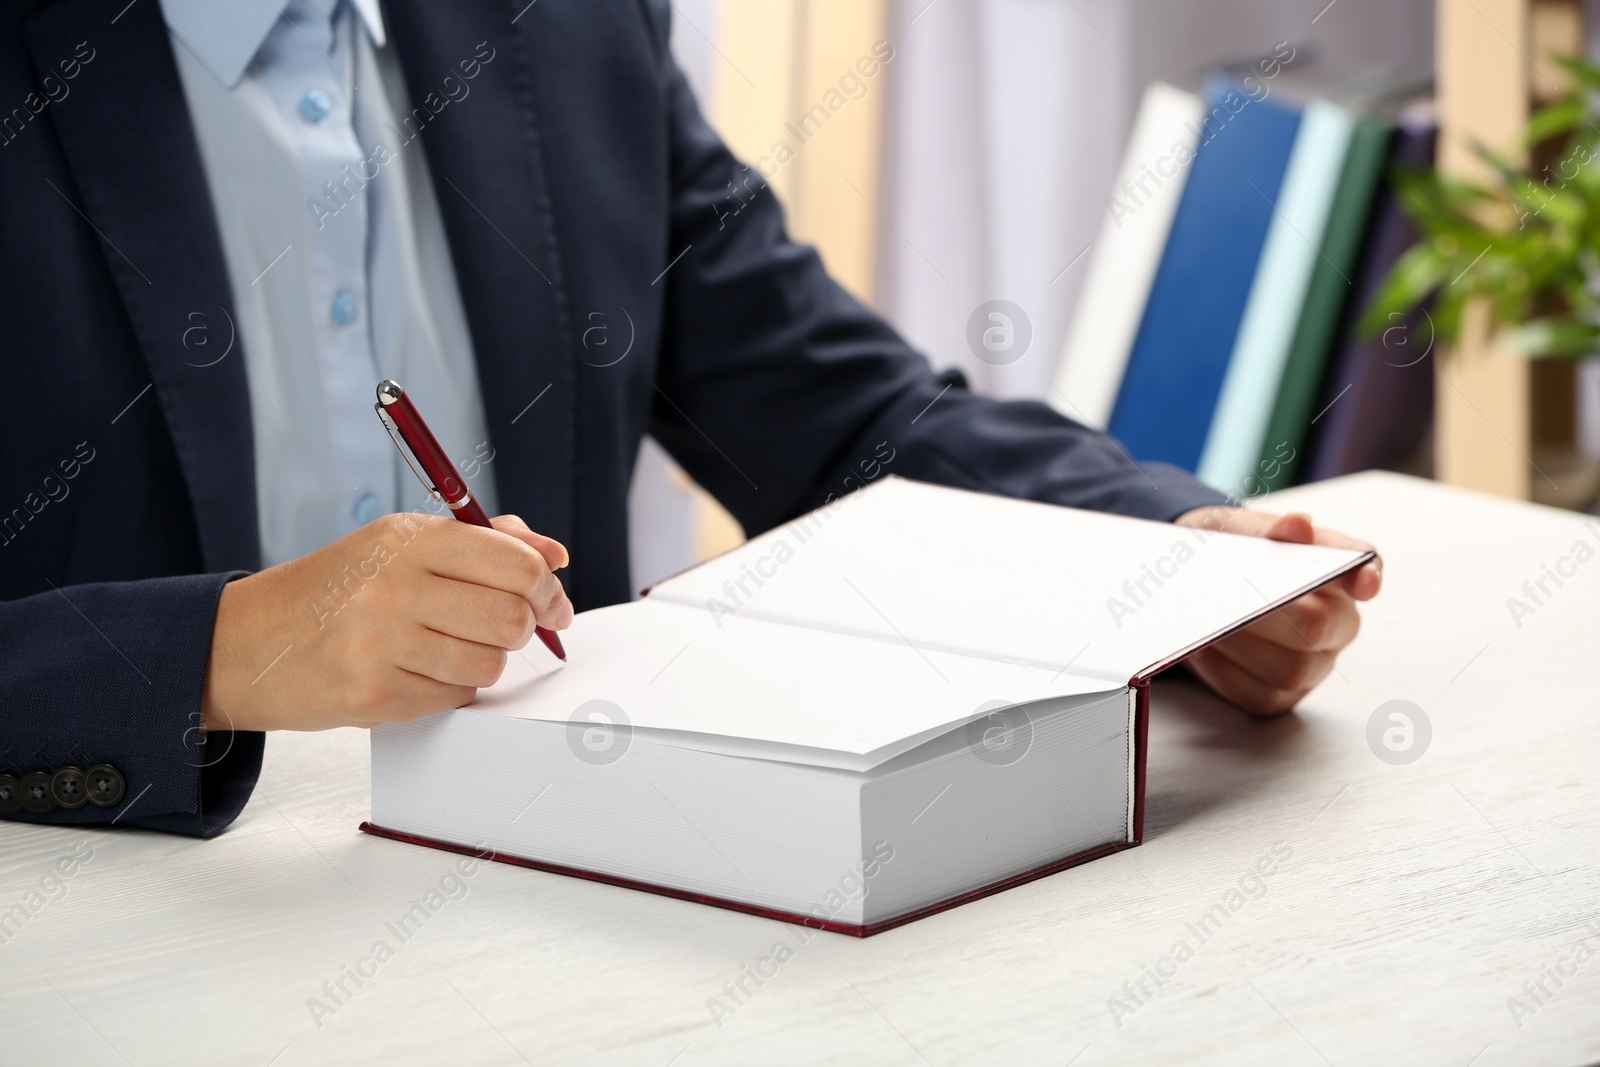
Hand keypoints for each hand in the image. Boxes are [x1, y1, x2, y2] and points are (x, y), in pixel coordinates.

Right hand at [201, 512, 571, 731]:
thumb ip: (484, 541)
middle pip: (511, 618)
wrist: (246, 642)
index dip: (546, 587)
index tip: (551, 601)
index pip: (514, 563)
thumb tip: (554, 555)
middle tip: (508, 627)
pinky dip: (451, 687)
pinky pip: (454, 696)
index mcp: (408, 539)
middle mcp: (394, 586)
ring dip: (485, 660)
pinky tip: (418, 670)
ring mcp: (381, 644)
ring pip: (489, 663)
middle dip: (523, 628)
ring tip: (453, 647)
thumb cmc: (337, 589)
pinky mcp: (373, 695)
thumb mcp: (399, 543)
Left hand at [1171, 506, 1381, 715]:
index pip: (1365, 570)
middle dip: (1272, 614)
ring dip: (1241, 646)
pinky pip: (1257, 695)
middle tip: (1231, 599)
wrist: (1196, 583)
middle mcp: (1336, 623)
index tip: (1363, 581)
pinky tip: (1201, 649)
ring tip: (1205, 623)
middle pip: (1319, 628)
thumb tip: (1298, 524)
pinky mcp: (1278, 693)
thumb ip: (1271, 530)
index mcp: (1337, 574)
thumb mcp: (1243, 533)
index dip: (1365, 577)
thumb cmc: (1233, 555)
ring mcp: (1312, 664)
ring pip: (1290, 670)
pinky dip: (1223, 673)